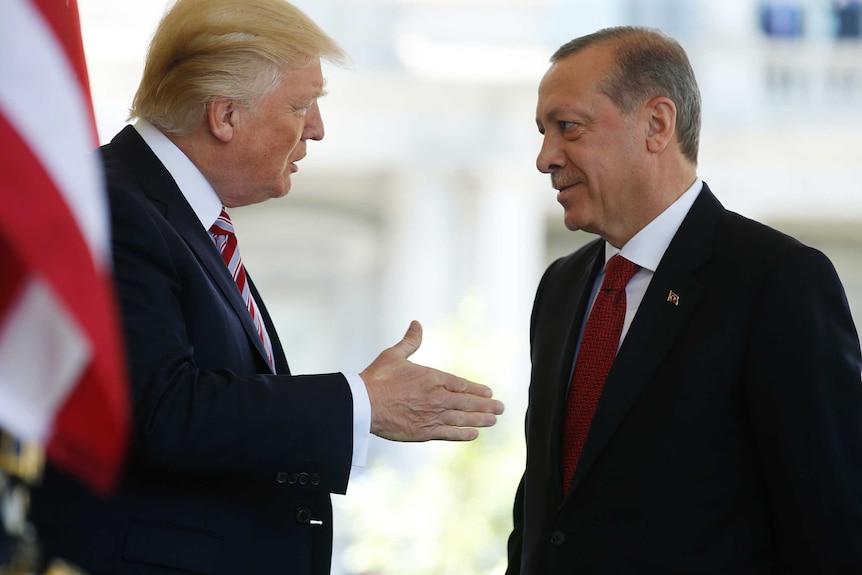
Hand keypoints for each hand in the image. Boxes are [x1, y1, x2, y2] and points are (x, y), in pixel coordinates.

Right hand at [360, 320, 504, 441]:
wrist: (365, 403)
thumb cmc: (377, 377)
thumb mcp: (394, 354)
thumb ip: (410, 341)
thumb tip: (416, 323)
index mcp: (432, 377)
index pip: (462, 384)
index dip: (477, 389)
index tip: (489, 393)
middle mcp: (437, 397)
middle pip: (467, 402)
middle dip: (486, 406)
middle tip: (501, 408)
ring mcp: (432, 415)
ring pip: (463, 418)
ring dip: (480, 420)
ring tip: (493, 421)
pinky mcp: (424, 432)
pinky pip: (449, 434)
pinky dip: (463, 434)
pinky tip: (474, 435)